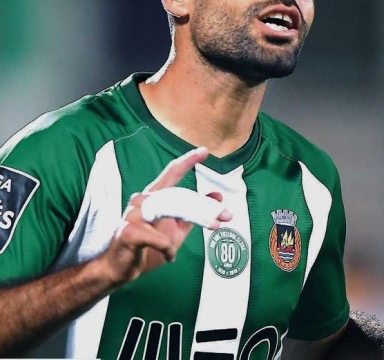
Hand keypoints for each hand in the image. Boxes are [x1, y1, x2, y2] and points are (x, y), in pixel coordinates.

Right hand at [99, 147, 231, 285]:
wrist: (120, 269)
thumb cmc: (148, 246)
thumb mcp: (177, 228)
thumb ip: (196, 212)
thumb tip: (218, 195)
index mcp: (154, 195)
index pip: (172, 172)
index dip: (188, 160)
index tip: (205, 151)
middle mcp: (143, 199)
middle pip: (181, 196)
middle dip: (206, 208)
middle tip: (226, 217)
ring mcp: (134, 214)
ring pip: (172, 212)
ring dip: (189, 226)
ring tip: (190, 241)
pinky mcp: (129, 232)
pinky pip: (160, 238)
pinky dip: (168, 249)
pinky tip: (167, 256)